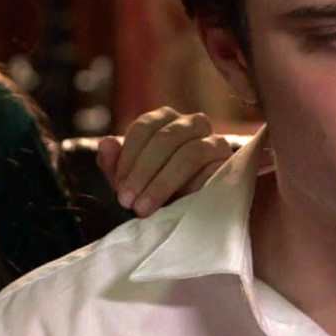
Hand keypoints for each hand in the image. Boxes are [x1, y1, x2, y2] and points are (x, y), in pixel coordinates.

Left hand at [95, 107, 233, 216]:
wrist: (194, 215)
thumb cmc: (157, 191)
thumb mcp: (130, 181)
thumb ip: (115, 164)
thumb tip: (105, 143)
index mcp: (165, 120)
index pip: (144, 127)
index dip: (128, 158)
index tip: (119, 188)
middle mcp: (193, 123)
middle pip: (165, 138)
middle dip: (142, 172)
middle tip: (127, 201)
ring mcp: (215, 142)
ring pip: (189, 153)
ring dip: (162, 183)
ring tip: (144, 208)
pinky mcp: (230, 164)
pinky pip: (211, 172)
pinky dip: (189, 190)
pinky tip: (175, 207)